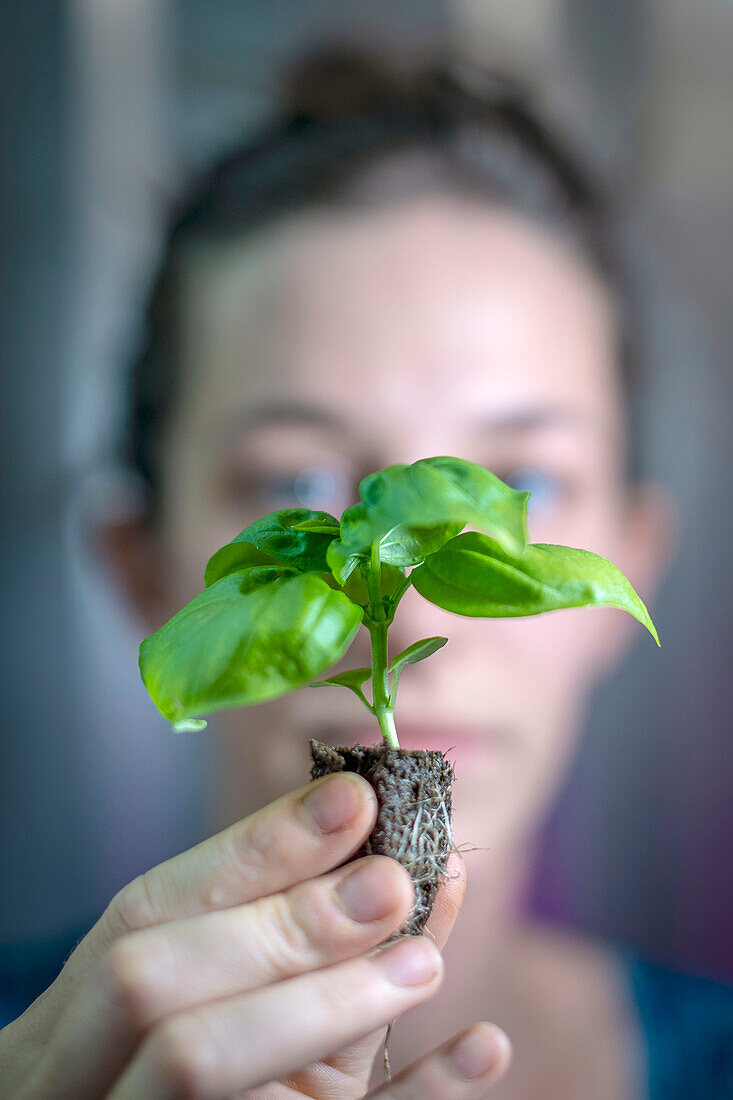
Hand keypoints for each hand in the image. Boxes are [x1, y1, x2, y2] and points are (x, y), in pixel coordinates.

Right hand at [0, 772, 509, 1097]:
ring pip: (199, 1062)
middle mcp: (86, 1071)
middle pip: (156, 984)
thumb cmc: (184, 1076)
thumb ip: (289, 936)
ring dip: (325, 999)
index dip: (256, 849)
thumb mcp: (223, 1001)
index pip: (149, 909)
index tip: (356, 798)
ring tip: (427, 959)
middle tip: (393, 882)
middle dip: (282, 923)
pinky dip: (415, 1099)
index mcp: (74, 1012)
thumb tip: (404, 855)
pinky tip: (481, 1047)